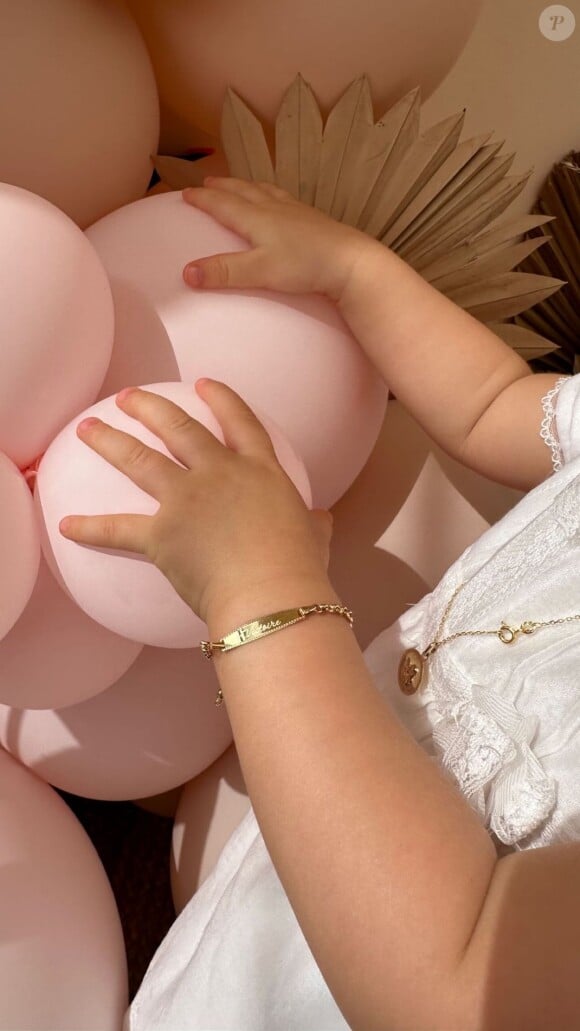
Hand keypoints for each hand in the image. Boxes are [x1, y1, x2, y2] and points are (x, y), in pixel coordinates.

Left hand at [58, 379, 333, 625]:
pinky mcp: (162, 533)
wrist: (272, 594)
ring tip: (87, 428)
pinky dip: (90, 528)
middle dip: (150, 407)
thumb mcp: (315, 538)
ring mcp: (188, 499)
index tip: (203, 383)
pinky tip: (66, 526)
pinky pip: (117, 529)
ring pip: (140, 460)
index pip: (240, 423)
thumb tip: (322, 519)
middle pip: (180, 428)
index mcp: (261, 472)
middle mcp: (221, 474)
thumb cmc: (299, 570)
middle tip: (128, 395)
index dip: (221, 398)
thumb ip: (313, 523)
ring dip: (110, 441)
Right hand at [181, 177, 374, 302]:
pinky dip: (271, 194)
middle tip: (207, 181)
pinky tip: (277, 200)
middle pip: (243, 191)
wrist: (350, 261)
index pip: (223, 204)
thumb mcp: (259, 272)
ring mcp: (295, 212)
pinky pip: (284, 199)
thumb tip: (186, 273)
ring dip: (247, 186)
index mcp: (257, 218)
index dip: (203, 198)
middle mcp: (274, 209)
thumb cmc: (304, 266)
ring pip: (264, 191)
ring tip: (238, 184)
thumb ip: (224, 272)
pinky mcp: (312, 219)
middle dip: (222, 186)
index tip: (185, 192)